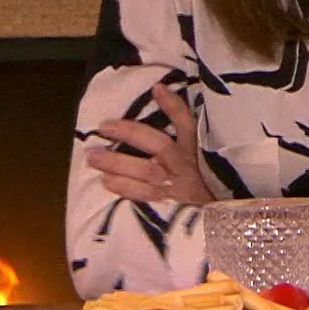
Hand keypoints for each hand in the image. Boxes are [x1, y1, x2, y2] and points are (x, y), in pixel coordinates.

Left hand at [87, 84, 217, 206]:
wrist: (215, 221)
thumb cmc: (201, 182)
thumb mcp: (199, 154)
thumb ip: (180, 124)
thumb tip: (157, 89)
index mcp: (192, 150)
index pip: (187, 123)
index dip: (173, 106)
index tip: (156, 88)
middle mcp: (183, 166)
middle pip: (158, 145)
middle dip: (130, 134)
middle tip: (103, 126)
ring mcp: (174, 186)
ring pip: (145, 172)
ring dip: (118, 163)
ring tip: (93, 157)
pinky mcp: (166, 206)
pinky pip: (143, 196)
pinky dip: (124, 189)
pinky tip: (106, 182)